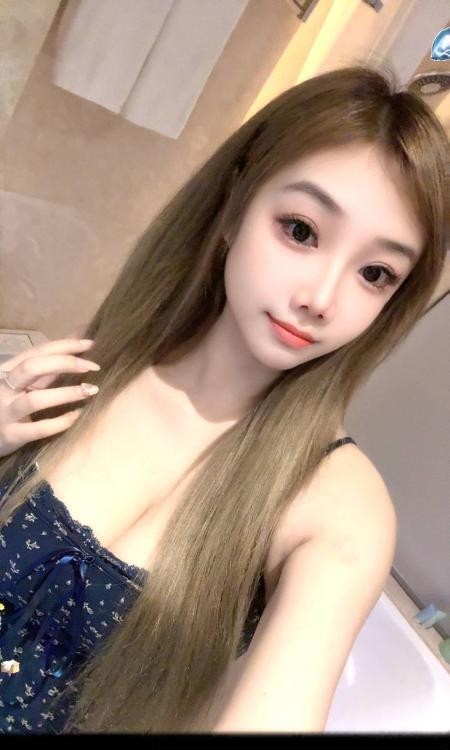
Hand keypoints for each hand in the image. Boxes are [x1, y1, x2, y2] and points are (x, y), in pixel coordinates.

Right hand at [0, 336, 100, 457]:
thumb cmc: (12, 404)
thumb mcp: (26, 383)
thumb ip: (48, 367)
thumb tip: (77, 339)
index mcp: (8, 370)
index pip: (36, 351)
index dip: (64, 345)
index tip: (90, 344)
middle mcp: (3, 388)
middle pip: (31, 367)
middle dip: (65, 363)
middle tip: (93, 367)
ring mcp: (6, 411)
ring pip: (35, 400)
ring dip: (66, 393)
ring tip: (90, 390)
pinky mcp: (11, 434)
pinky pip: (38, 429)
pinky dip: (60, 422)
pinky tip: (77, 415)